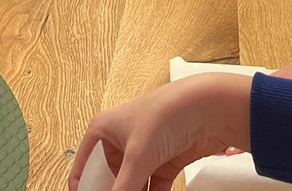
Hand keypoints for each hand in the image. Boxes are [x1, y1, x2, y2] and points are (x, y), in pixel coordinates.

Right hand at [68, 74, 252, 190]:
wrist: (208, 108)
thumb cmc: (167, 111)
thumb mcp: (137, 156)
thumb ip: (123, 188)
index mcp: (103, 130)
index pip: (85, 166)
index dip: (84, 187)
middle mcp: (122, 140)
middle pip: (109, 179)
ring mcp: (144, 152)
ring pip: (132, 185)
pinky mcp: (164, 162)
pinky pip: (153, 188)